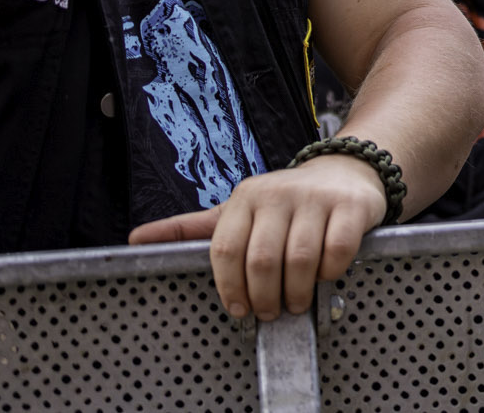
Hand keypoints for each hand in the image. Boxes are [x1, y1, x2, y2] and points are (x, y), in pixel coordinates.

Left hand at [127, 154, 386, 319]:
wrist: (345, 171)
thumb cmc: (285, 202)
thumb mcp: (238, 211)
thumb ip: (191, 228)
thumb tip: (133, 240)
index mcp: (246, 196)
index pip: (226, 249)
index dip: (229, 287)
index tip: (238, 309)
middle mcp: (278, 193)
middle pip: (262, 259)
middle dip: (264, 296)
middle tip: (270, 312)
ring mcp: (316, 198)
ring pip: (300, 259)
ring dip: (297, 292)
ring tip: (296, 303)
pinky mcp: (350, 206)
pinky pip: (336, 250)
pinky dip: (330, 273)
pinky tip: (326, 277)